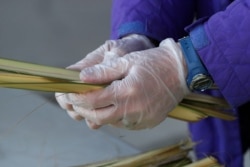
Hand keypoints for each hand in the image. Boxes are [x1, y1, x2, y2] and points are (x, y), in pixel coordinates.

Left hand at [56, 38, 189, 129]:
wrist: (181, 72)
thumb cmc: (154, 63)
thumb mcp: (128, 61)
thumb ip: (103, 71)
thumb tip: (82, 77)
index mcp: (126, 91)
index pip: (92, 100)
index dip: (76, 97)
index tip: (68, 93)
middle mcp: (132, 110)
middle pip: (97, 117)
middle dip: (82, 110)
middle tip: (76, 101)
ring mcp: (140, 119)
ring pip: (110, 122)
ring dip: (98, 114)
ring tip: (94, 102)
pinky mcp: (147, 123)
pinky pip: (123, 124)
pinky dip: (114, 117)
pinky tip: (114, 106)